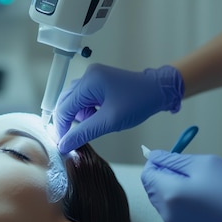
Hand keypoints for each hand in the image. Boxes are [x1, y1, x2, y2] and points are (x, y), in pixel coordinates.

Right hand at [54, 64, 183, 153]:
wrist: (159, 90)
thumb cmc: (138, 103)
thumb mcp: (109, 121)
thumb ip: (84, 133)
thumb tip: (63, 145)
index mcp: (89, 81)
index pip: (64, 107)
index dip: (62, 128)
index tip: (63, 145)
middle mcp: (87, 76)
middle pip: (66, 103)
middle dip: (71, 122)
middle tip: (77, 138)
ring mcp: (92, 77)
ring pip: (75, 102)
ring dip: (81, 116)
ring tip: (98, 123)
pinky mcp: (98, 81)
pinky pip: (84, 98)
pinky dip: (88, 111)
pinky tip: (100, 116)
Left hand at [141, 150, 221, 221]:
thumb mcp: (203, 164)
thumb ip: (173, 159)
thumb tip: (154, 156)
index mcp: (169, 194)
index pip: (147, 174)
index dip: (156, 163)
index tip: (169, 158)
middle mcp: (168, 215)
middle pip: (154, 190)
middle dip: (166, 178)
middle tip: (191, 173)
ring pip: (165, 204)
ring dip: (176, 194)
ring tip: (203, 190)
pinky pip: (177, 218)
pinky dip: (185, 209)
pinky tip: (206, 206)